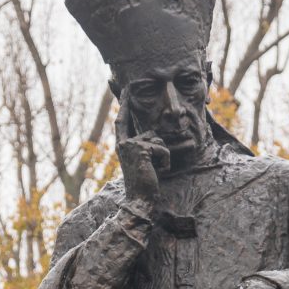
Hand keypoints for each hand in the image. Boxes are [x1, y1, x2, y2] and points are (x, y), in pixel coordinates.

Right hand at [115, 88, 169, 208]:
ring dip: (163, 157)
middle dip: (160, 151)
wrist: (139, 201)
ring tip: (154, 172)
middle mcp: (123, 143)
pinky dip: (166, 162)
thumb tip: (155, 136)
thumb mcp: (144, 161)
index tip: (127, 87)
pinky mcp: (142, 150)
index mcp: (122, 145)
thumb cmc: (144, 184)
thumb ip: (146, 146)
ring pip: (160, 141)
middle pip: (151, 133)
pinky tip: (157, 173)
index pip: (123, 120)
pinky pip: (164, 149)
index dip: (125, 103)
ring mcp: (131, 145)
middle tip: (154, 169)